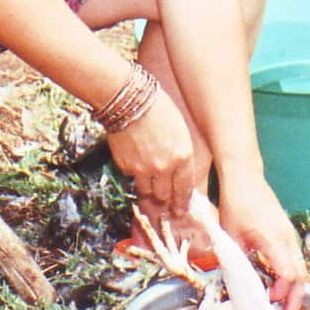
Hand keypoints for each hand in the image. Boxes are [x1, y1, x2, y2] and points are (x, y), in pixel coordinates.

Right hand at [107, 88, 194, 217]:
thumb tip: (177, 172)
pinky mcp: (125, 166)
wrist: (127, 100)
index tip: (181, 209)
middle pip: (165, 195)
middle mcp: (164, 168)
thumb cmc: (157, 107)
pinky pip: (132, 177)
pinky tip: (134, 159)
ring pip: (148, 192)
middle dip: (165, 198)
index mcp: (183, 156)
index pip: (184, 188)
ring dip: (149, 190)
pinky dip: (134, 173)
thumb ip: (180, 154)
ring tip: (148, 185)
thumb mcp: (179, 130)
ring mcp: (143, 169)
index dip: (182, 201)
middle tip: (164, 202)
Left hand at [218, 173, 306, 309]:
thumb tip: (233, 286)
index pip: (288, 274)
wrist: (245, 175)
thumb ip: (235, 260)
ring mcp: (289, 234)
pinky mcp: (286, 232)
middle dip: (295, 300)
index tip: (268, 303)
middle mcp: (288, 239)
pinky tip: (280, 286)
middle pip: (300, 276)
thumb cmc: (236, 203)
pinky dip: (291, 276)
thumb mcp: (231, 234)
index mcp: (275, 240)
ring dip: (294, 290)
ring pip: (299, 268)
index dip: (281, 293)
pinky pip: (294, 259)